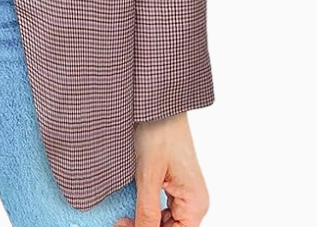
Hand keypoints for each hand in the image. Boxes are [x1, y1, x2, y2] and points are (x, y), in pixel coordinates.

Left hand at [114, 112, 208, 226]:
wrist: (156, 101)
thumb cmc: (158, 129)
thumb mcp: (148, 175)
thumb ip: (147, 210)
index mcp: (195, 203)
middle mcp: (194, 200)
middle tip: (120, 222)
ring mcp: (185, 192)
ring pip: (167, 223)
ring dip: (146, 222)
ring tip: (123, 218)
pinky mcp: (174, 183)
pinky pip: (164, 208)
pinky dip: (149, 212)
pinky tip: (132, 208)